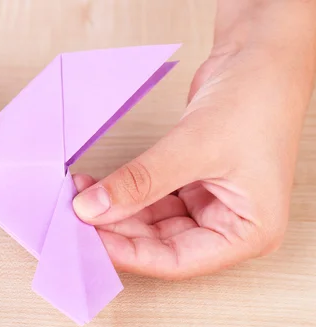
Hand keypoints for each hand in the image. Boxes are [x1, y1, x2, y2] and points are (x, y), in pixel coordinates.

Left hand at [72, 1, 315, 278]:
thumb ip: (142, 181)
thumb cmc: (257, 99)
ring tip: (80, 199)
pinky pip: (150, 197)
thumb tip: (93, 208)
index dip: (131, 253)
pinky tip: (96, 187)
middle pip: (161, 243)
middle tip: (77, 221)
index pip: (178, 260)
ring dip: (116, 210)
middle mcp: (229, 224)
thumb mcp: (194, 146)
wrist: (261, 53)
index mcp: (249, 232)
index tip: (90, 243)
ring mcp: (209, 203)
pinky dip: (124, 192)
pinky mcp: (190, 182)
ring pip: (151, 221)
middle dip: (117, 229)